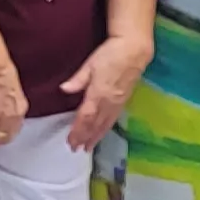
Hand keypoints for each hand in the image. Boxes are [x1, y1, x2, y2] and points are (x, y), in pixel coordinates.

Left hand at [60, 34, 151, 149]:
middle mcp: (109, 102)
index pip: (85, 117)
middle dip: (85, 137)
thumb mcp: (91, 64)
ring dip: (96, 137)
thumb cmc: (110, 54)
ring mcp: (118, 102)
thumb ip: (78, 79)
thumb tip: (64, 89)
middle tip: (76, 149)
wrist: (135, 51)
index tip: (71, 142)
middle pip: (95, 124)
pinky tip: (102, 133)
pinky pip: (113, 119)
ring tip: (88, 147)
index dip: (78, 131)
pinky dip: (106, 129)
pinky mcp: (124, 101)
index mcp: (99, 93)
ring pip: (105, 124)